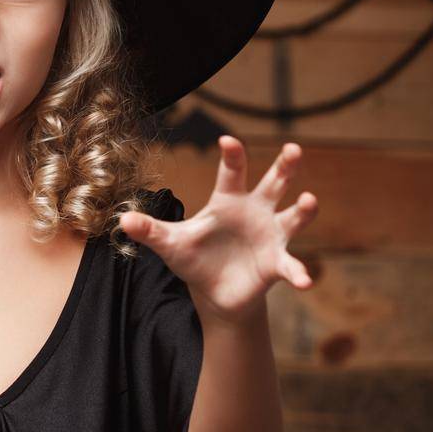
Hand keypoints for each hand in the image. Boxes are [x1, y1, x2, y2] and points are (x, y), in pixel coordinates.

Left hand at [119, 135, 318, 323]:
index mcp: (228, 201)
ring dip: (303, 209)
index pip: (232, 173)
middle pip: (274, 184)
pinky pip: (292, 265)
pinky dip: (299, 273)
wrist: (214, 292)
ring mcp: (271, 236)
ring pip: (293, 217)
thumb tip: (122, 220)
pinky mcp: (278, 263)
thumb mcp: (170, 244)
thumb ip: (151, 231)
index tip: (228, 139)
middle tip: (293, 149)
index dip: (232, 155)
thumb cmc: (193, 258)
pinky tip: (305, 281)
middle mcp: (255, 212)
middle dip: (285, 166)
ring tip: (309, 200)